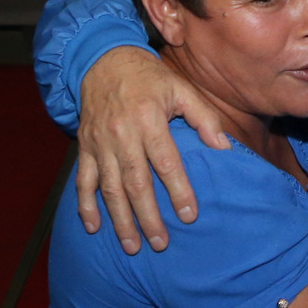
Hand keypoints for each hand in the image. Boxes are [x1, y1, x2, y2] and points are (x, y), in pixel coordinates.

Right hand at [77, 46, 227, 252]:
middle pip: (136, 183)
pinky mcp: (85, 147)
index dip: (178, 190)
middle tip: (161, 244)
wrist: (104, 61)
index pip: (166, 162)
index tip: (189, 216)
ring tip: (133, 246)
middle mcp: (122, 135)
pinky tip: (94, 228)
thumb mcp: (182, 89)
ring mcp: (99, 143)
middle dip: (148, 216)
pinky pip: (83, 181)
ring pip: (109, 188)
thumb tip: (223, 148)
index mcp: (149, 120)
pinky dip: (85, 205)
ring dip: (120, 220)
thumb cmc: (150, 78)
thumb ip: (205, 118)